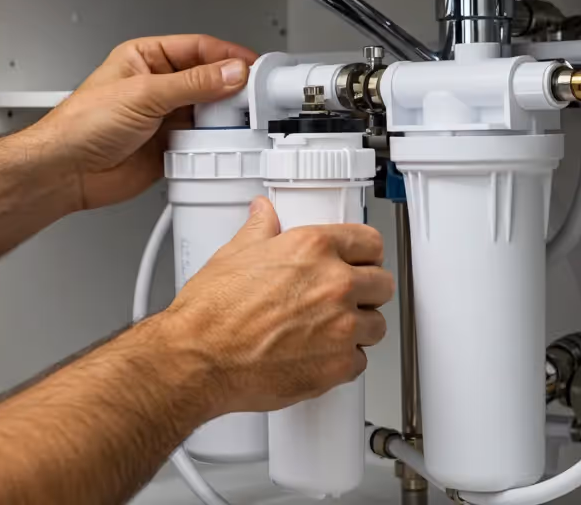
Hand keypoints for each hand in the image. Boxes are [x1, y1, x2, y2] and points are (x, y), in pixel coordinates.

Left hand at [27, 35, 256, 210]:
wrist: (66, 171)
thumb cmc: (82, 124)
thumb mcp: (144, 94)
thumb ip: (193, 84)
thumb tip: (230, 72)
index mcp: (147, 58)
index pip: (198, 48)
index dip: (228, 56)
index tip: (252, 66)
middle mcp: (157, 85)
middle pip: (209, 80)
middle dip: (230, 89)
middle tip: (252, 97)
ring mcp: (164, 116)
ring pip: (208, 113)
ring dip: (223, 119)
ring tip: (238, 122)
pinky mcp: (169, 146)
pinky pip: (202, 142)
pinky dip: (213, 144)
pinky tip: (218, 144)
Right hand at [159, 197, 394, 415]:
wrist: (198, 359)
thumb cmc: (210, 313)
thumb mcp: (234, 254)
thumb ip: (260, 230)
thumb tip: (264, 214)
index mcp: (313, 248)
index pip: (370, 242)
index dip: (365, 254)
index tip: (362, 261)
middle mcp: (334, 284)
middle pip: (382, 284)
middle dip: (367, 291)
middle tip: (346, 299)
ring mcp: (340, 327)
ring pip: (376, 326)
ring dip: (359, 328)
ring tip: (330, 330)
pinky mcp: (337, 366)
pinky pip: (359, 362)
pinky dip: (344, 362)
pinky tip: (319, 355)